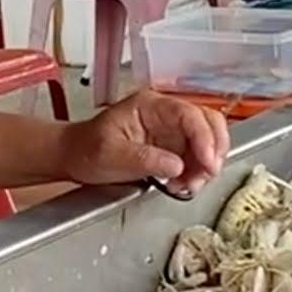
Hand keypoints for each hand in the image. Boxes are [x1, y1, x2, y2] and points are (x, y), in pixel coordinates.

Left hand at [62, 91, 230, 192]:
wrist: (76, 158)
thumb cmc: (87, 149)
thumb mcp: (110, 154)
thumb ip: (144, 158)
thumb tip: (176, 165)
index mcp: (151, 105)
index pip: (189, 114)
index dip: (203, 137)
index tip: (207, 162)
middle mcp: (167, 114)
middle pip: (208, 122)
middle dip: (214, 149)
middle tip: (207, 175)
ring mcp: (173, 131)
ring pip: (208, 141)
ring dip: (207, 165)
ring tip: (190, 185)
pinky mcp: (174, 148)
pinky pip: (198, 157)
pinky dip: (198, 173)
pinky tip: (185, 185)